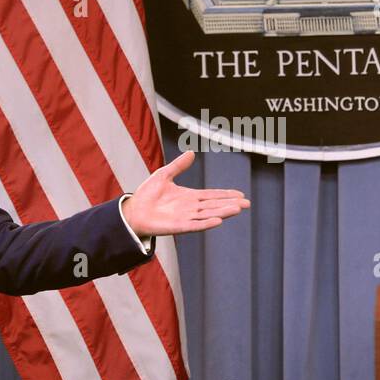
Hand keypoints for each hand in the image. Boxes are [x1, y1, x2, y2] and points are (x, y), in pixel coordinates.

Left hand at [121, 150, 250, 236]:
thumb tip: (191, 153)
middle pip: (215, 205)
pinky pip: (195, 225)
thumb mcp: (164, 175)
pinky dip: (206, 223)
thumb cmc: (146, 195)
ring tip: (237, 209)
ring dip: (223, 212)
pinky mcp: (178, 226)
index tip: (240, 194)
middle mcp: (190, 208)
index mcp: (189, 196)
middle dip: (230, 204)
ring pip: (209, 214)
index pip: (212, 195)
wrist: (132, 210)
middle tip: (246, 203)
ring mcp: (185, 218)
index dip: (226, 194)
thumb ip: (178, 166)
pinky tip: (218, 220)